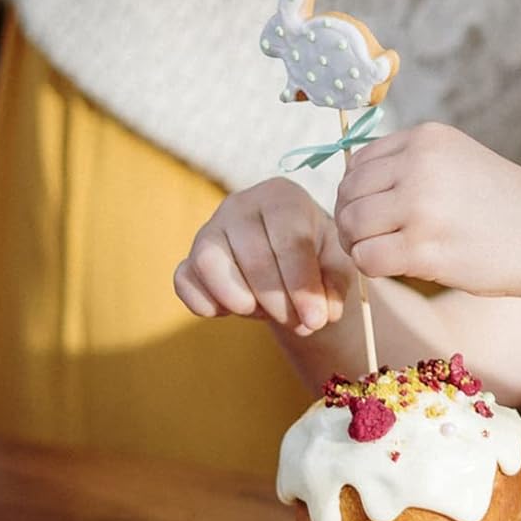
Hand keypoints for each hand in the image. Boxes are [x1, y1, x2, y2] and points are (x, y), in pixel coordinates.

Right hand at [174, 177, 351, 335]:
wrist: (288, 262)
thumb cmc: (316, 256)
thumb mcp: (336, 265)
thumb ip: (335, 284)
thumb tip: (324, 312)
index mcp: (281, 196)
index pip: (289, 239)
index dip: (302, 284)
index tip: (316, 320)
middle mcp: (240, 205)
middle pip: (253, 256)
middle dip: (278, 301)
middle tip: (298, 324)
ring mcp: (209, 230)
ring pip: (210, 263)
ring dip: (239, 300)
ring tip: (264, 312)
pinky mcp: (189, 259)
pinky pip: (184, 281)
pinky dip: (204, 303)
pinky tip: (230, 311)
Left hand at [333, 123, 520, 300]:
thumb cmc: (508, 208)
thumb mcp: (460, 163)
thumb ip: (412, 166)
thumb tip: (352, 189)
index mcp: (428, 138)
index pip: (359, 161)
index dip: (357, 191)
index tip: (373, 213)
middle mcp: (419, 164)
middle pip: (349, 192)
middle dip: (353, 220)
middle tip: (371, 240)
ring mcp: (420, 205)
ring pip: (352, 225)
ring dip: (360, 245)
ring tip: (385, 253)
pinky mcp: (422, 247)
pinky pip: (367, 258)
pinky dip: (372, 267)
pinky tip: (397, 268)